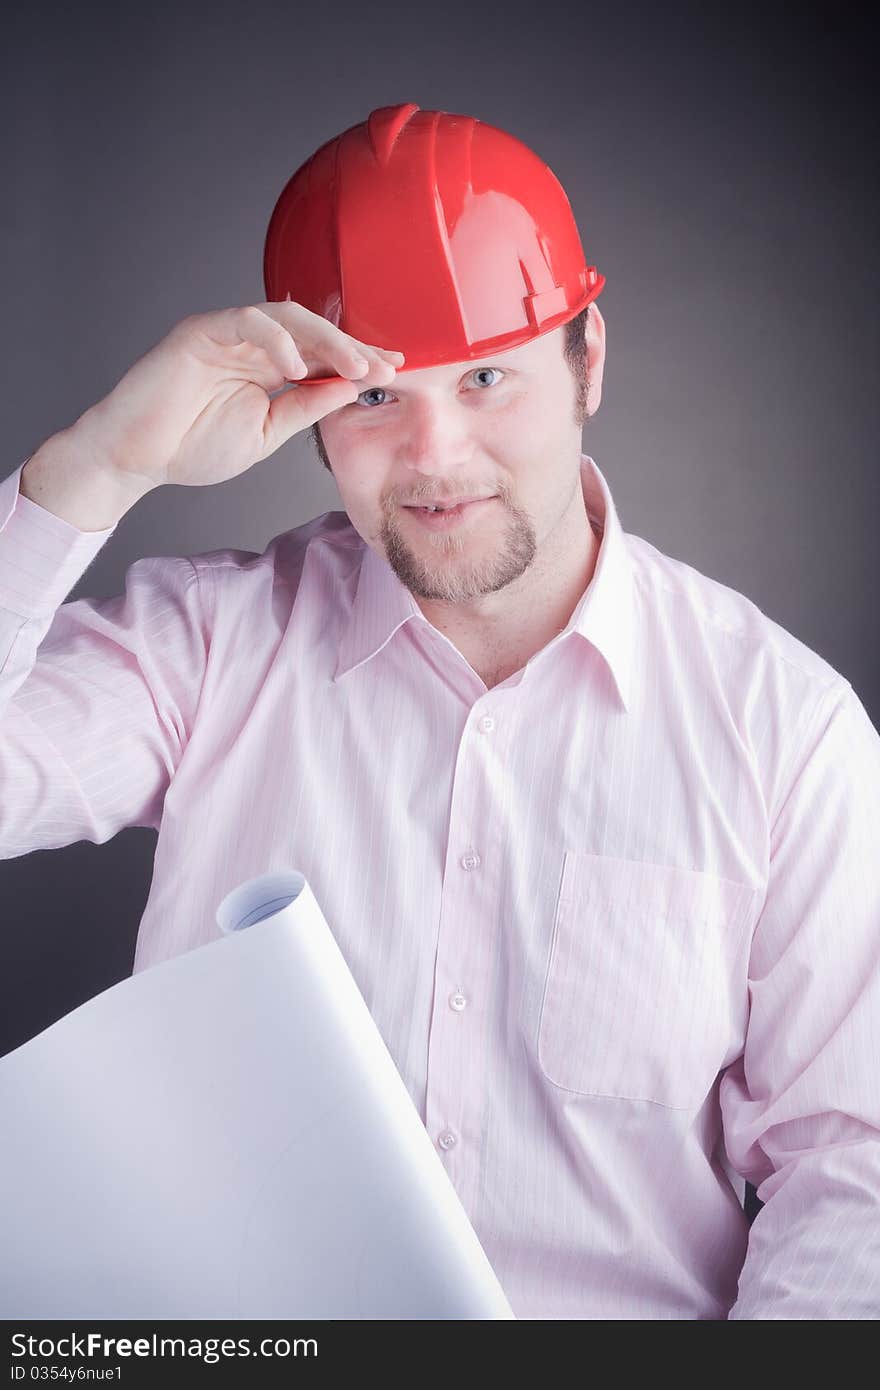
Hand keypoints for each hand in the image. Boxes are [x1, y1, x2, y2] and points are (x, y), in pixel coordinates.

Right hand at [68, 301, 404, 490]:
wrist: (137, 458)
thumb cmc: (191, 446)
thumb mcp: (267, 433)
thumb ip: (306, 408)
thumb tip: (351, 389)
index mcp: (268, 366)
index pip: (322, 354)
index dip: (358, 360)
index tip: (394, 372)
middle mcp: (251, 344)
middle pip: (314, 330)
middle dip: (352, 348)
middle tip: (383, 367)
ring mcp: (226, 333)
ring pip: (287, 317)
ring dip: (326, 340)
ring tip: (353, 367)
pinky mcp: (201, 331)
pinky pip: (247, 322)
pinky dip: (277, 340)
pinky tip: (298, 368)